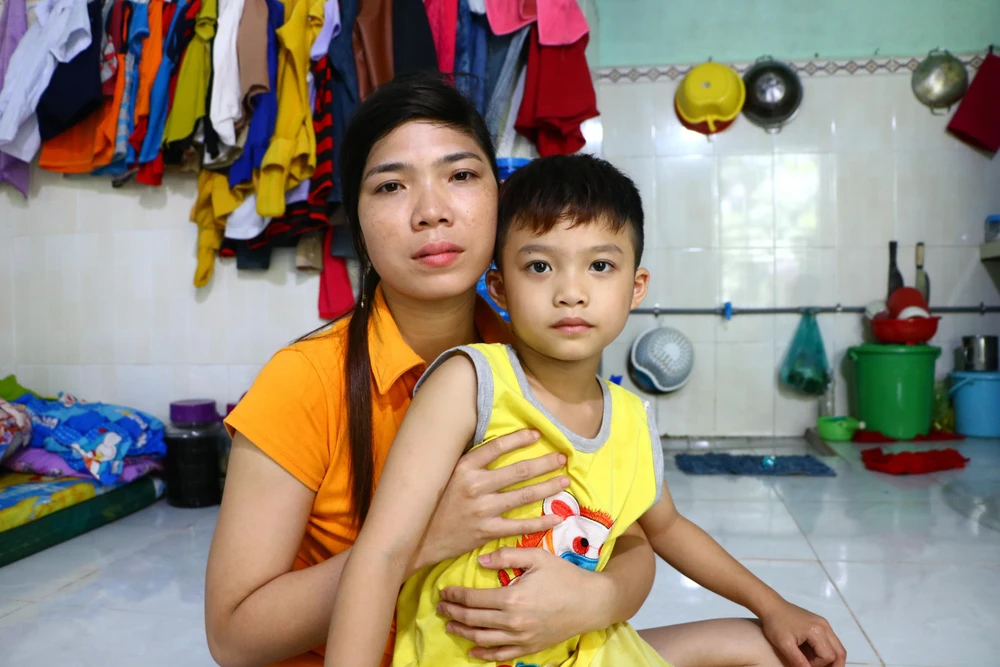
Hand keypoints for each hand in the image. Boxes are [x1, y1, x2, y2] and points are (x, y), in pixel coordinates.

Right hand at [414, 430, 569, 569]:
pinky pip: (520, 525)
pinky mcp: (487, 531)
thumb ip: (470, 463)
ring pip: (524, 495)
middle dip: (544, 463)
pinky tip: (556, 516)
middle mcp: (475, 486)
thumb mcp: (447, 476)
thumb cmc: (436, 503)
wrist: (421, 538)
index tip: (537, 434)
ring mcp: (483, 509)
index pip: (497, 447)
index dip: (519, 439)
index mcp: (464, 468)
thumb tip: (495, 446)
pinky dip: (541, 522)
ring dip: (548, 487)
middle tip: (562, 458)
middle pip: (518, 470)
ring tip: (564, 481)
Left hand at [437, 547, 610, 661]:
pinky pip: (501, 655)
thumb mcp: (537, 557)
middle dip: (453, 613)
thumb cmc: (565, 576)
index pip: (473, 599)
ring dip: (463, 632)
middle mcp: (512, 622)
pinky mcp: (530, 647)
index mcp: (512, 598)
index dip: (455, 595)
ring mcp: (521, 637)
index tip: (443, 591)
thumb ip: (507, 555)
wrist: (592, 602)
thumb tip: (480, 561)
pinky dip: (484, 655)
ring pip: (482, 639)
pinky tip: (473, 650)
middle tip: (440, 607)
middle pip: (473, 619)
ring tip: (450, 625)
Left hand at [759, 599, 846, 666]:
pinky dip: (828, 651)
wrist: (771, 605)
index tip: (805, 665)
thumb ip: (798, 660)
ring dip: (833, 659)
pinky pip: (831, 641)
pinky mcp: (820, 623)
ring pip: (837, 646)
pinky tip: (818, 657)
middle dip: (835, 665)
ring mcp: (824, 624)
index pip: (827, 656)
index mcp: (817, 630)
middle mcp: (825, 626)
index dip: (818, 665)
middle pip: (840, 652)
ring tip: (822, 666)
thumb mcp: (784, 644)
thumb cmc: (775, 624)